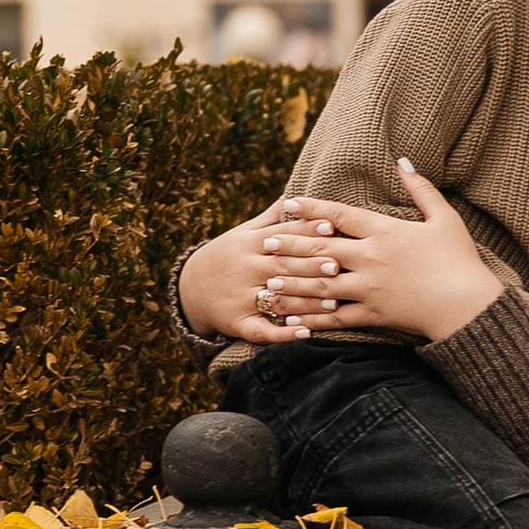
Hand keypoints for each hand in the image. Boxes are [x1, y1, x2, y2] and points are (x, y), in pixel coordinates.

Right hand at [177, 203, 339, 342]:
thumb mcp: (242, 234)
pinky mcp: (238, 322)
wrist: (190, 288)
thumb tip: (294, 194)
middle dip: (310, 266)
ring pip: (276, 299)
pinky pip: (261, 330)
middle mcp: (245, 269)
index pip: (282, 236)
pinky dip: (283, 334)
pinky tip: (305, 334)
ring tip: (333, 304)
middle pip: (282, 267)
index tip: (331, 228)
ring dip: (305, 303)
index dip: (306, 231)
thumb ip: (270, 218)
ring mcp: (240, 297)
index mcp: (249, 244)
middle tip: (338, 267)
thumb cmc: (227, 256)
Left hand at [254, 163, 503, 341]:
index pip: (340, 216)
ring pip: (321, 286)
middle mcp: (371, 259)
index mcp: (385, 232)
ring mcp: (369, 289)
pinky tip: (292, 320)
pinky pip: (336, 319)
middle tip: (264, 244)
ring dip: (292, 285)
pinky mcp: (373, 315)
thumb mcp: (444, 218)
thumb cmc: (459, 260)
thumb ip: (421, 188)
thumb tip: (403, 160)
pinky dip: (312, 320)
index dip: (312, 209)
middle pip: (321, 250)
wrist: (468, 305)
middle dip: (290, 247)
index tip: (289, 204)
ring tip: (267, 283)